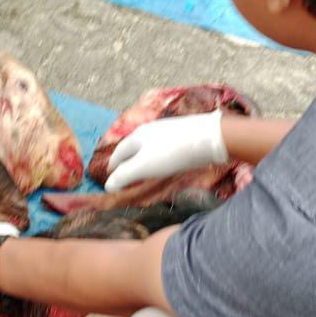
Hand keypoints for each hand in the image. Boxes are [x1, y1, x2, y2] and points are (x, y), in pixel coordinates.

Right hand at [104, 111, 227, 191]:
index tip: (110, 174)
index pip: (119, 151)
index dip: (113, 164)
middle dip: (126, 160)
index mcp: (137, 136)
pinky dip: (156, 156)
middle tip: (123, 173)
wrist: (208, 137)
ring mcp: (166, 131)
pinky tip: (164, 163)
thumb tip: (107, 186)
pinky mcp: (181, 135)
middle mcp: (149, 130)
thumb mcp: (144, 166)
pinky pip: (162, 147)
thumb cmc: (172, 152)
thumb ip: (124, 176)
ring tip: (141, 169)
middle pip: (133, 147)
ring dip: (141, 158)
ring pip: (148, 146)